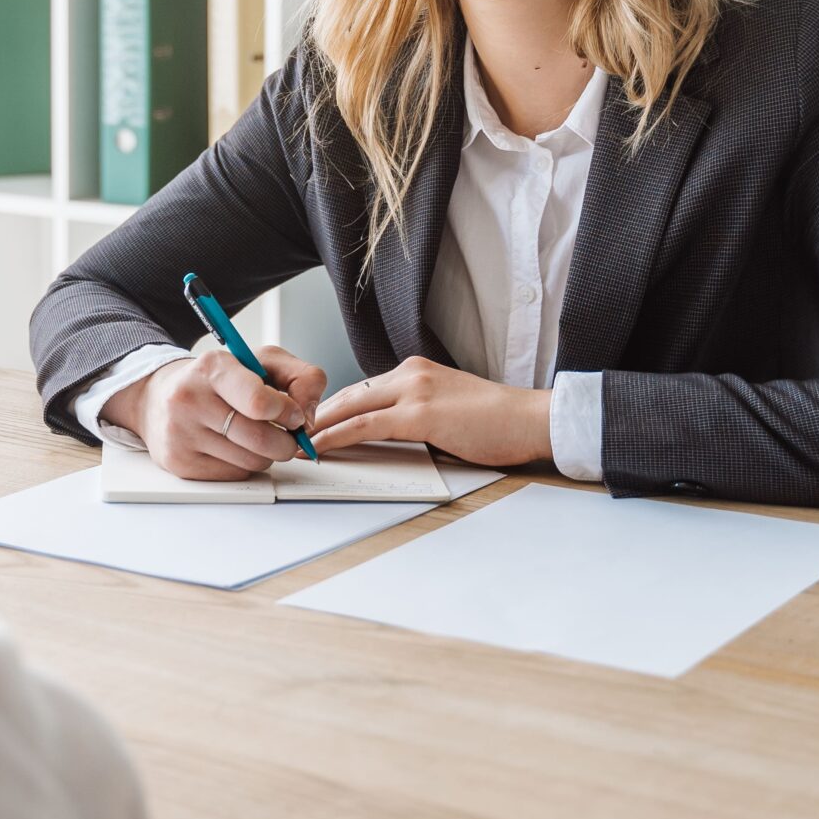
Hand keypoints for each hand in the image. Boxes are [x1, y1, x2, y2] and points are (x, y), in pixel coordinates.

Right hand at [101, 346, 329, 480]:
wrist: (158, 398)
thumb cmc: (218, 381)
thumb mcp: (261, 362)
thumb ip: (301, 377)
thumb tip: (308, 416)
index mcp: (213, 367)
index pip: (259, 401)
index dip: (288, 413)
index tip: (294, 415)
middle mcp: (189, 399)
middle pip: (261, 440)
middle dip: (285, 442)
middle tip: (285, 434)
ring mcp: (180, 433)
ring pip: (252, 461)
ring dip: (265, 454)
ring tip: (253, 436)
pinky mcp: (179, 462)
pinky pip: (235, 475)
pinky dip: (244, 464)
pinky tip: (232, 447)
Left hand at [309, 357, 552, 467]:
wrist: (529, 418)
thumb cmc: (497, 421)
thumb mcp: (448, 407)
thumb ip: (417, 412)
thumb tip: (388, 432)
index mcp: (416, 370)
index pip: (362, 388)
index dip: (333, 408)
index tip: (312, 424)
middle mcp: (410, 374)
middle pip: (349, 394)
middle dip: (316, 415)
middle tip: (289, 432)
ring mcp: (414, 391)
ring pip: (350, 407)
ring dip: (319, 427)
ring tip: (295, 443)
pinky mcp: (419, 415)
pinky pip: (365, 426)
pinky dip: (337, 436)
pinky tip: (320, 447)